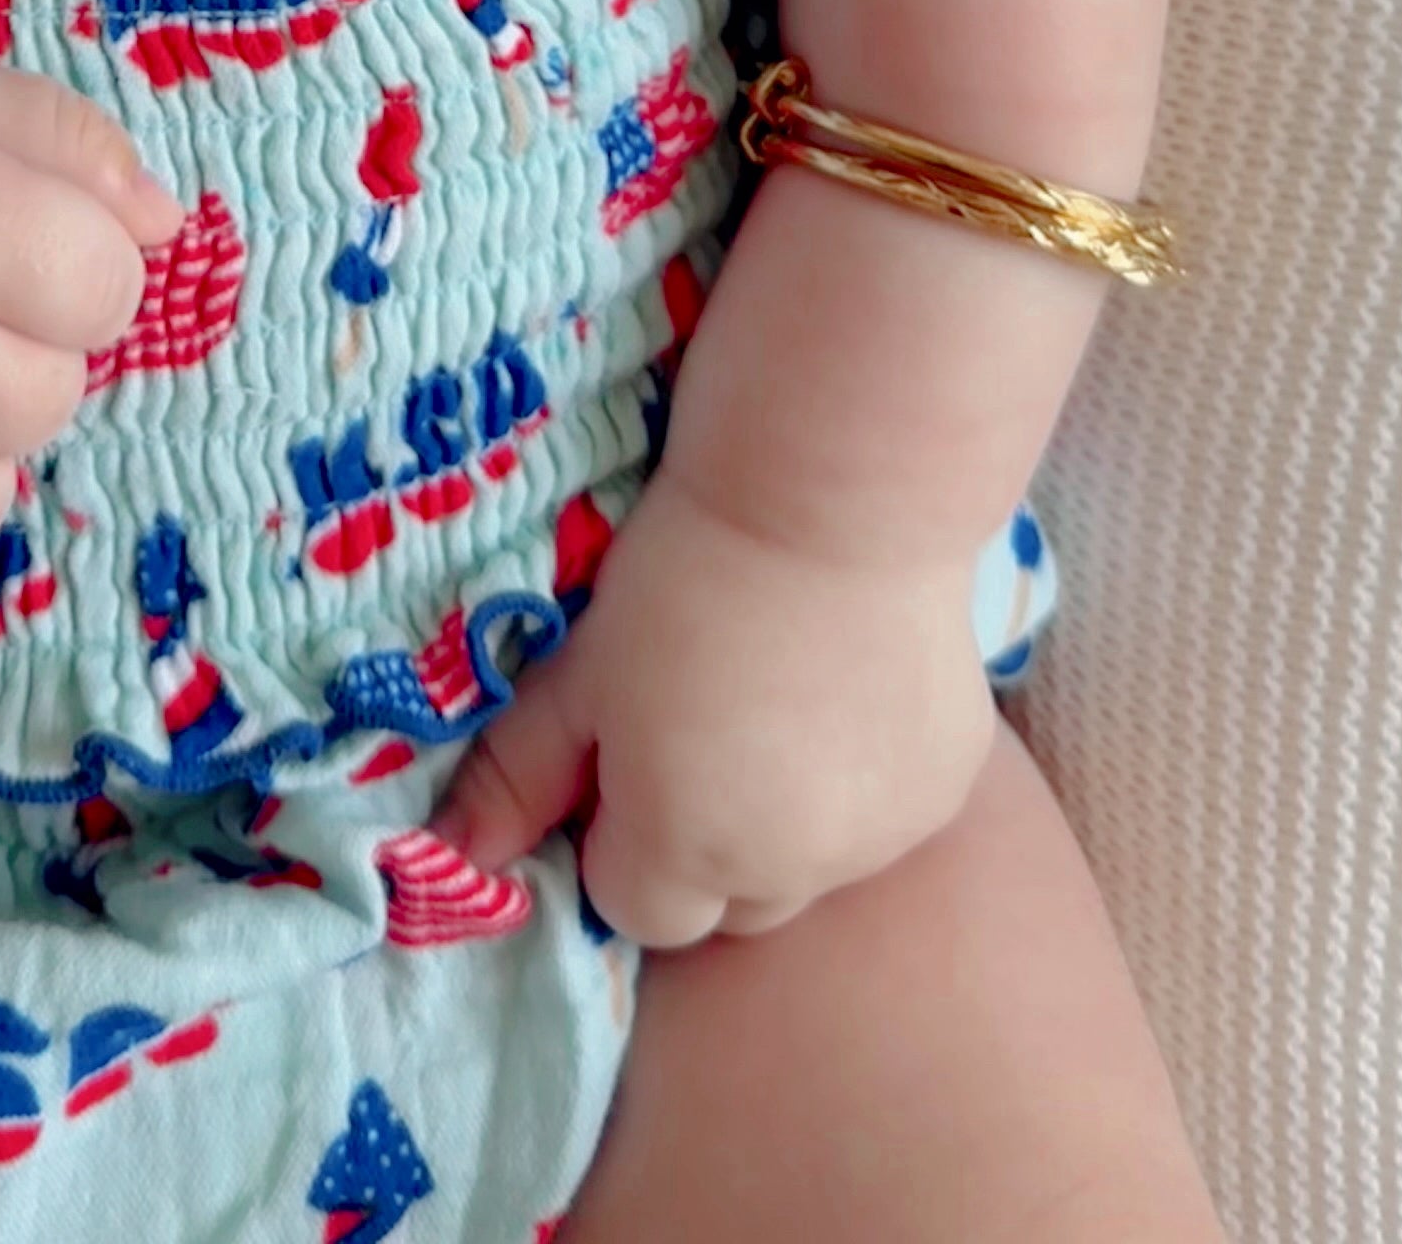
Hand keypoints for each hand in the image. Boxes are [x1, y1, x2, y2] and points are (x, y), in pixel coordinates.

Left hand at [429, 477, 995, 945]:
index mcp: (687, 852)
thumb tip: (457, 861)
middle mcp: (790, 873)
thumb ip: (519, 775)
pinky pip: (881, 820)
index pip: (633, 908)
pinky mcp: (944, 790)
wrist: (838, 494)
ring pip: (810, 867)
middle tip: (703, 721)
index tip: (629, 746)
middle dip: (703, 846)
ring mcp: (879, 839)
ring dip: (785, 817)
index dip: (619, 833)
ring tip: (777, 694)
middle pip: (727, 906)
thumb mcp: (583, 670)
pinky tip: (846, 682)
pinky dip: (858, 780)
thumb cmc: (683, 572)